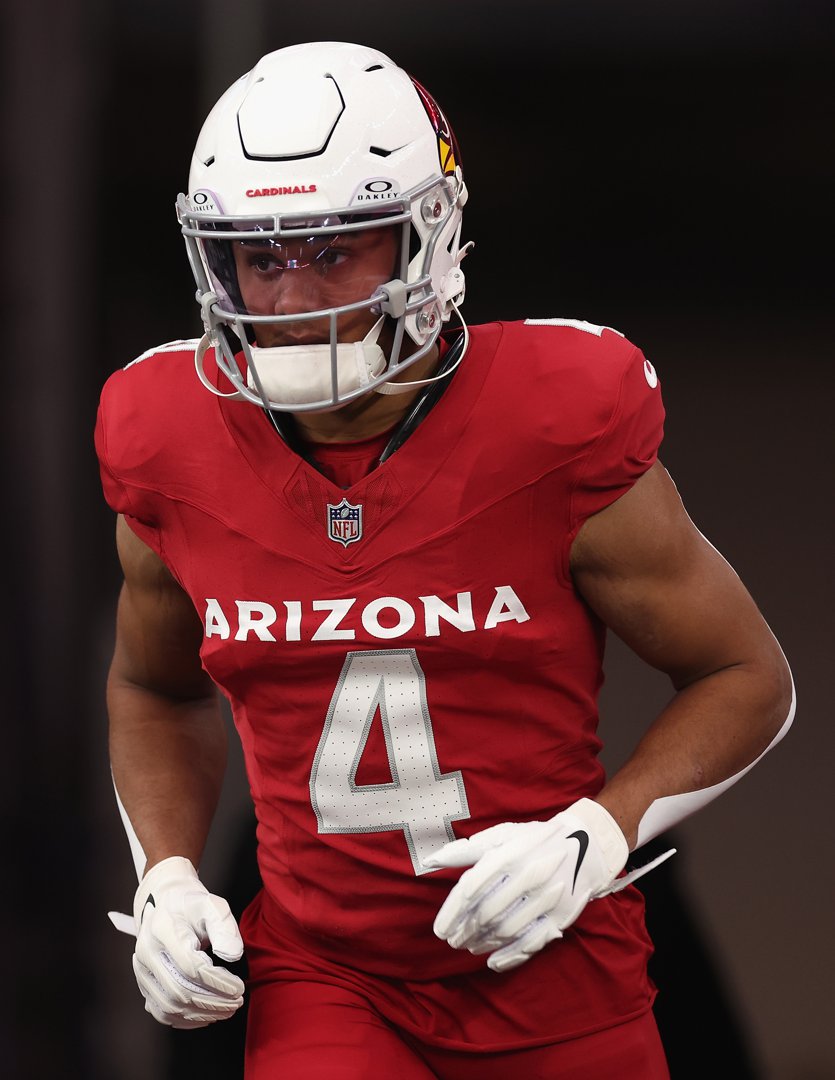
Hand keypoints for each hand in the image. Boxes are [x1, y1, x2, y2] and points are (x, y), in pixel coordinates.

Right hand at [125, 856, 244, 1028]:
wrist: (165, 906)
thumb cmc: (191, 906)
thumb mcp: (212, 905)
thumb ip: (224, 927)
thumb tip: (233, 956)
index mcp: (162, 930)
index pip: (190, 966)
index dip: (218, 982)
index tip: (240, 987)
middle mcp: (146, 953)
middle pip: (179, 990)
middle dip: (213, 1001)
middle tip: (238, 1002)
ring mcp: (142, 971)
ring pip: (170, 1006)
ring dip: (202, 1013)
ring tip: (227, 1010)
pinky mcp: (144, 984)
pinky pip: (162, 1012)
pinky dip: (186, 1019)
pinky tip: (207, 1016)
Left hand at [427, 798, 627, 972]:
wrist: (587, 844)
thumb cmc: (536, 840)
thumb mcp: (503, 836)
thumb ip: (467, 850)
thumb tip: (432, 860)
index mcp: (509, 854)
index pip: (471, 888)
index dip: (452, 913)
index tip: (440, 930)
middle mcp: (527, 876)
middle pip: (486, 913)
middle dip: (464, 931)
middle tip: (452, 941)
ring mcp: (546, 898)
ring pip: (506, 930)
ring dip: (482, 943)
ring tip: (468, 947)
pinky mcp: (561, 916)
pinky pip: (531, 943)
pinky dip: (510, 956)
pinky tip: (492, 962)